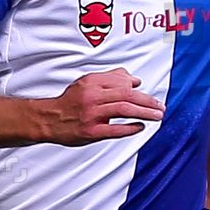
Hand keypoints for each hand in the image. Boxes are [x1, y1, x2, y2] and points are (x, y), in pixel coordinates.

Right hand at [43, 69, 164, 144]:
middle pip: (127, 95)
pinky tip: (140, 126)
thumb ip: (109, 79)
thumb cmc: (70, 102)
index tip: (147, 92)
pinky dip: (131, 127)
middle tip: (160, 106)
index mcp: (92, 83)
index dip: (137, 87)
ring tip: (157, 115)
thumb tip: (132, 78)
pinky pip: (115, 129)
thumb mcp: (86, 83)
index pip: (121, 81)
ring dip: (144, 112)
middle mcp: (92, 97)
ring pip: (124, 109)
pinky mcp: (92, 131)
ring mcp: (92, 114)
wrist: (49, 119)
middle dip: (147, 100)